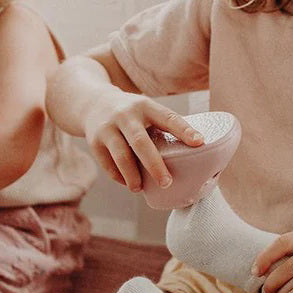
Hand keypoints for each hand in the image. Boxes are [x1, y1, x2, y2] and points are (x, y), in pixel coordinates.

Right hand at [84, 91, 202, 191]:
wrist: (92, 104)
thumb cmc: (131, 113)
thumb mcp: (145, 109)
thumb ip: (162, 126)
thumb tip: (193, 151)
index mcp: (144, 106)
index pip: (167, 118)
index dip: (184, 130)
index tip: (200, 143)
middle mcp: (125, 115)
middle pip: (141, 143)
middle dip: (155, 165)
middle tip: (167, 183)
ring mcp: (107, 128)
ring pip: (121, 157)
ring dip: (133, 176)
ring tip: (141, 189)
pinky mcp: (94, 142)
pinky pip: (108, 165)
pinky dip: (120, 177)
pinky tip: (129, 183)